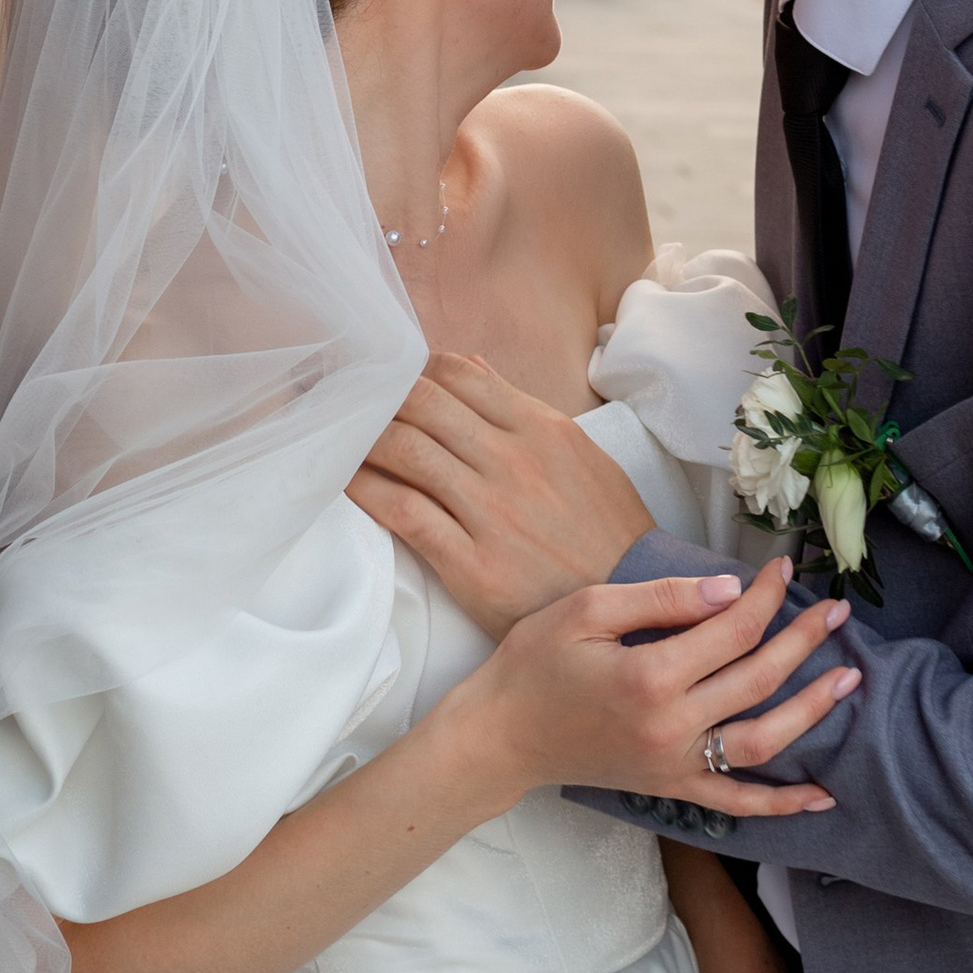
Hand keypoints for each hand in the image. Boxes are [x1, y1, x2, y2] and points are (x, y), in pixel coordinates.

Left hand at [350, 351, 655, 632]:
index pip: (458, 374)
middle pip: (421, 404)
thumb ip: (523, 410)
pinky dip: (365, 490)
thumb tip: (473, 367)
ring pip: (404, 451)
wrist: (634, 604)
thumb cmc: (608, 531)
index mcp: (541, 428)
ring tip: (339, 439)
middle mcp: (512, 461)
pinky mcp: (471, 564)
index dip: (414, 370)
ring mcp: (490, 511)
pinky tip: (346, 483)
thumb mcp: (581, 456)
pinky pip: (402, 512)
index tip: (390, 379)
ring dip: (362, 440)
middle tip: (351, 405)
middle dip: (378, 398)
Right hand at [450, 558, 857, 815]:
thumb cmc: (535, 663)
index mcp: (651, 676)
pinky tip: (823, 796)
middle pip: (758, 678)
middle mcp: (672, 726)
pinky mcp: (671, 788)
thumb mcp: (588, 610)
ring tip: (849, 680)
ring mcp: (675, 765)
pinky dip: (783, 803)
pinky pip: (737, 803)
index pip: (732, 630)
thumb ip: (661, 599)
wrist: (501, 736)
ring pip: (763, 742)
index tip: (785, 568)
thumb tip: (730, 590)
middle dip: (804, 640)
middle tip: (839, 611)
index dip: (766, 596)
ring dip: (811, 711)